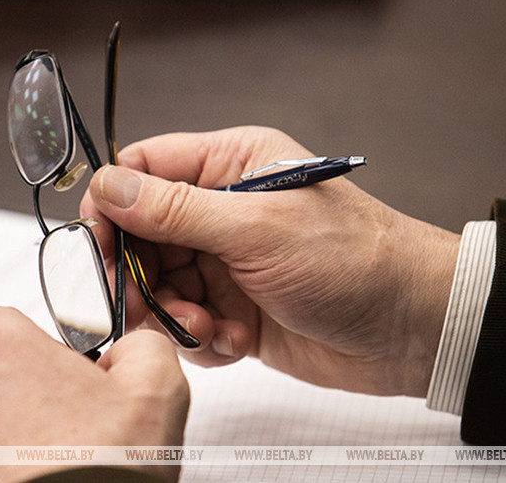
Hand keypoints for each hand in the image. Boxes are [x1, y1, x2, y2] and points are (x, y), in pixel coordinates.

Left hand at [0, 307, 189, 482]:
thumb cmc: (102, 468)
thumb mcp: (156, 390)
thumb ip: (143, 346)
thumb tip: (130, 349)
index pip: (13, 326)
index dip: (47, 355)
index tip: (71, 386)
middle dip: (25, 398)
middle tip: (68, 434)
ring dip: (3, 439)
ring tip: (49, 467)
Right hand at [81, 126, 459, 396]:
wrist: (410, 329)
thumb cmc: (353, 260)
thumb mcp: (257, 227)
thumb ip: (176, 209)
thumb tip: (108, 186)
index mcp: (230, 167)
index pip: (144, 170)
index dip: (112, 203)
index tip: (96, 240)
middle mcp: (221, 212)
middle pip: (141, 235)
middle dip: (139, 273)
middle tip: (143, 301)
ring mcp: (226, 262)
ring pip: (159, 285)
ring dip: (173, 312)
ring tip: (208, 326)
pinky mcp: (234, 308)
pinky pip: (187, 323)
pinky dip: (202, 338)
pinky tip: (238, 340)